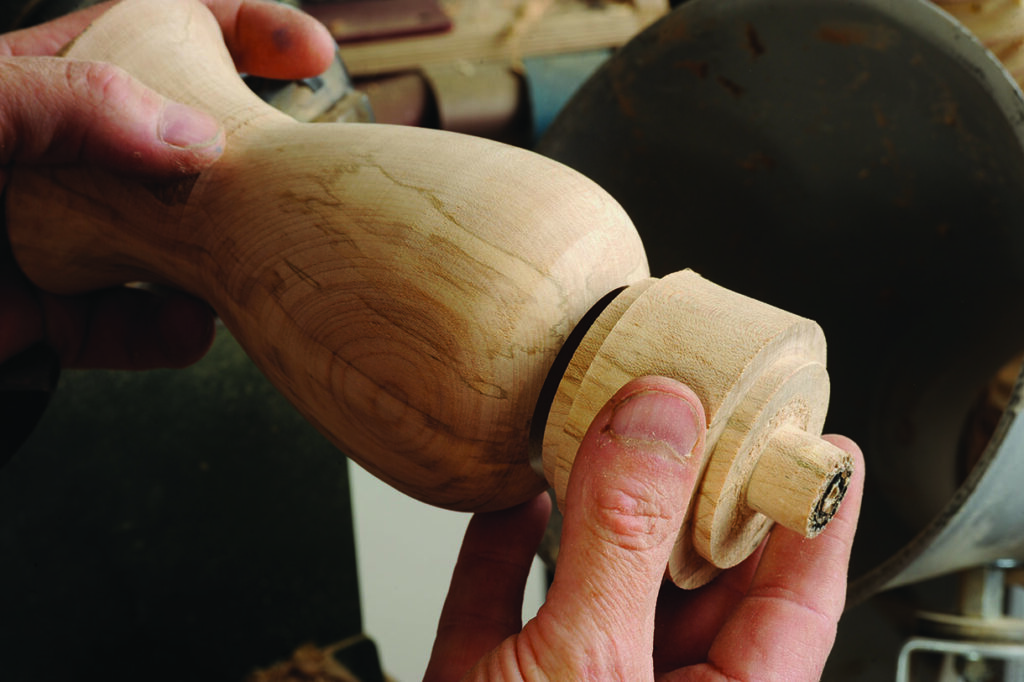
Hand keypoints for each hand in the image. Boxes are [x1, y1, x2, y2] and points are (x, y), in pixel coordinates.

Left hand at [0, 0, 335, 368]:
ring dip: (222, 256)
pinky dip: (167, 331)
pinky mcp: (47, 316)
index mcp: (39, 84)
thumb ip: (66, 105)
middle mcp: (62, 159)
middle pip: (184, 144)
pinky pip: (130, 324)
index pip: (160, 29)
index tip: (307, 50)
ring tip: (250, 262)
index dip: (242, 29)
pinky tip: (189, 327)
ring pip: (173, 243)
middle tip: (294, 173)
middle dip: (249, 157)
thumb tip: (186, 134)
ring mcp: (60, 237)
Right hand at [426, 376, 863, 680]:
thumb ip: (622, 543)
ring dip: (599, 507)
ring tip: (616, 431)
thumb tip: (657, 421)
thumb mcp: (586, 665)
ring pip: (596, 582)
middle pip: (693, 577)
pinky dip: (507, 543)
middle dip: (697, 488)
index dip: (815, 517)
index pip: (794, 603)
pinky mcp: (486, 681)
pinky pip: (504, 599)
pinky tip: (517, 494)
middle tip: (705, 410)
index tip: (826, 445)